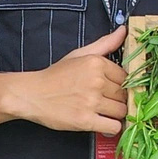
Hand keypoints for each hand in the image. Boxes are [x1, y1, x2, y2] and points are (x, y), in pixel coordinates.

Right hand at [1, 24, 129, 133]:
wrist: (31, 94)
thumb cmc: (55, 76)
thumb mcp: (79, 54)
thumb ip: (105, 43)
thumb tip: (124, 30)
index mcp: (97, 63)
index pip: (126, 76)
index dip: (122, 84)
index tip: (115, 88)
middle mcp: (96, 82)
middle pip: (124, 94)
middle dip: (119, 99)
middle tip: (109, 101)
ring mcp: (90, 102)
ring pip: (121, 111)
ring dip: (117, 114)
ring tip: (107, 112)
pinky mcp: (84, 121)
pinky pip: (113, 127)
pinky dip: (112, 128)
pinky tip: (105, 123)